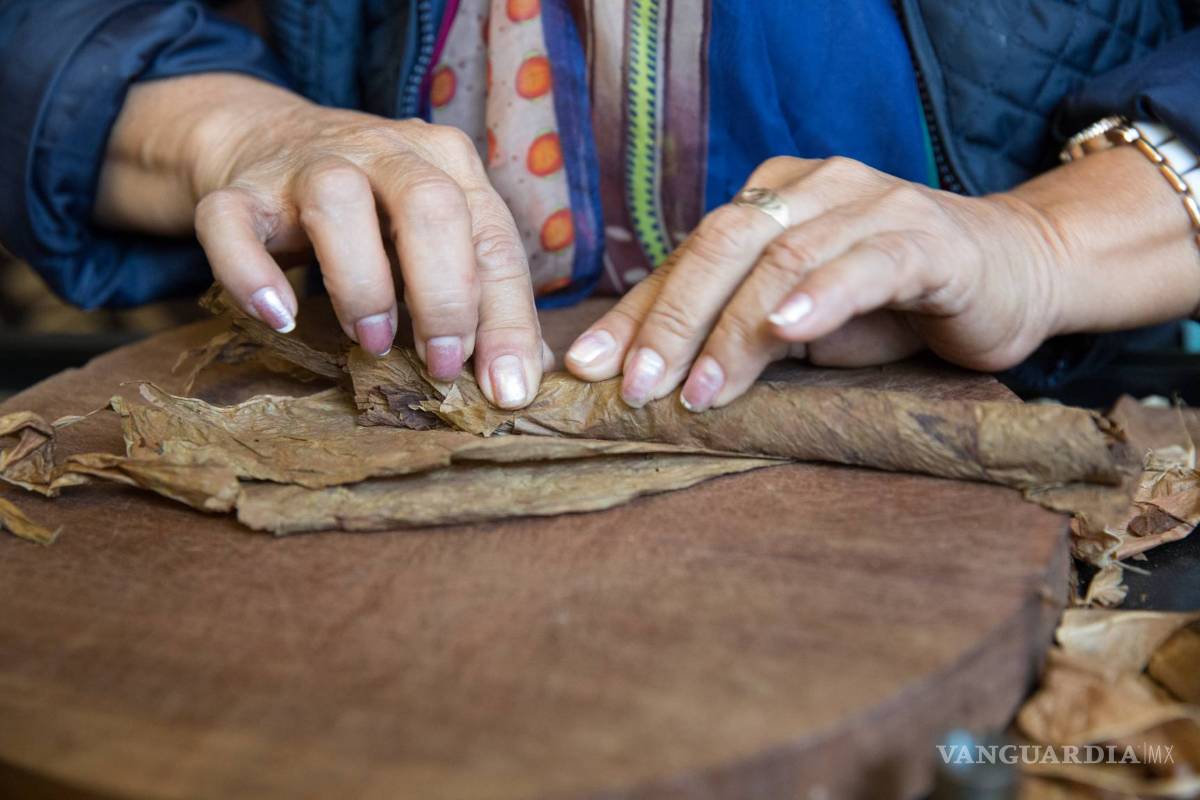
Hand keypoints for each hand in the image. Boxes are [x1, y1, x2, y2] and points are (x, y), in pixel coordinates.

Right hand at [98, 75, 545, 407]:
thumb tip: (521, 381)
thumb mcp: (439, 239)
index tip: (507, 389)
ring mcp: (308, 164)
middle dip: (445, 296)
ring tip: (369, 341)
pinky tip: (278, 317)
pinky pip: (232, 223)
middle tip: (441, 365)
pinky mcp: (240, 190)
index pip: (494, 240)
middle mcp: (385, 151)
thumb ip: (483, 297)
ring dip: (363, 282)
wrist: (266, 137)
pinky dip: (250, 273)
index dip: (507, 319)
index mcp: (448, 163)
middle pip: (431, 206)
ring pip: (337, 201)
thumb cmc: (375, 210)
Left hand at [565, 155, 1066, 409]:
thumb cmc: (893, 306)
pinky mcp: (925, 238)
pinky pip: (865, 262)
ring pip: (782, 257)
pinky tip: (787, 329)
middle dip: (669, 320)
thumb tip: (653, 377)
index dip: (636, 313)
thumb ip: (739, 336)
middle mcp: (811, 188)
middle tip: (635, 386)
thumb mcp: (799, 326)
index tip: (589, 368)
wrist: (1013, 272)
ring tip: (698, 389)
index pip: (687, 257)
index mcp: (769, 201)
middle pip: (721, 246)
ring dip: (733, 329)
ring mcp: (870, 204)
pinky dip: (821, 295)